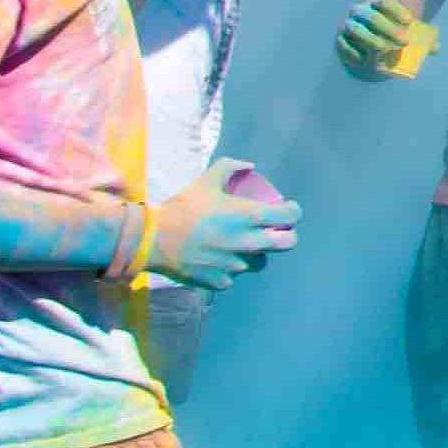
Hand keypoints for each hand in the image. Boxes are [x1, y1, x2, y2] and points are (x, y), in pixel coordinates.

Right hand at [138, 159, 302, 289]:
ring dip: (256, 253)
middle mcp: (249, 243)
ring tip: (240, 245)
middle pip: (288, 243)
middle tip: (275, 231)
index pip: (290, 216)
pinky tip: (216, 258)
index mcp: (250, 216)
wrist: (156, 239)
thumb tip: (249, 166)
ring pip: (260, 262)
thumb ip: (230, 168)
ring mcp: (237, 266)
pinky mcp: (222, 282)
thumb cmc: (183, 207)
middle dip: (286, 235)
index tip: (287, 210)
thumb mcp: (207, 180)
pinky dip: (229, 268)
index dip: (292, 211)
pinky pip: (234, 276)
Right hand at [335, 0, 435, 81]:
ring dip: (373, 41)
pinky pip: (346, 45)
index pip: (385, 2)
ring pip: (358, 30)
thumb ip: (420, 39)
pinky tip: (366, 59)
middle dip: (389, 29)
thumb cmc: (389, 35)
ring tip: (385, 50)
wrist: (366, 42)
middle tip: (404, 41)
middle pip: (373, 17)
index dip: (396, 10)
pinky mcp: (340, 39)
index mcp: (376, 4)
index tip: (409, 21)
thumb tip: (435, 48)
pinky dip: (356, 52)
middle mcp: (360, 11)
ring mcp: (348, 24)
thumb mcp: (405, 33)